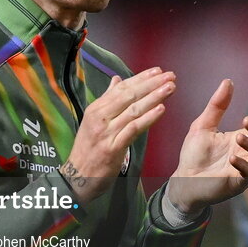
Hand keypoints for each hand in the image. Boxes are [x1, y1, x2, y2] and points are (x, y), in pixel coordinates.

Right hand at [59, 67, 175, 204]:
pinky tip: (161, 110)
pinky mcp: (113, 148)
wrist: (77, 175)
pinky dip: (148, 118)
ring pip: (134, 110)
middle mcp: (100, 117)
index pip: (121, 88)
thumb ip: (107, 100)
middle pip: (129, 96)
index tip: (158, 71)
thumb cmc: (88, 149)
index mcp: (96, 109)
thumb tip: (116, 80)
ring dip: (154, 97)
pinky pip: (133, 129)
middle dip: (152, 84)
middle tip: (170, 76)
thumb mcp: (93, 121)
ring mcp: (106, 132)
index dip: (141, 78)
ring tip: (170, 88)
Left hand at [165, 79, 247, 215]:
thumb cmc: (194, 154)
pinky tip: (232, 158)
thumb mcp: (203, 125)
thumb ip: (217, 106)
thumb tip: (228, 81)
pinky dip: (243, 165)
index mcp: (243, 139)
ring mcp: (245, 169)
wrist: (182, 180)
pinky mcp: (237, 183)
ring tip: (239, 136)